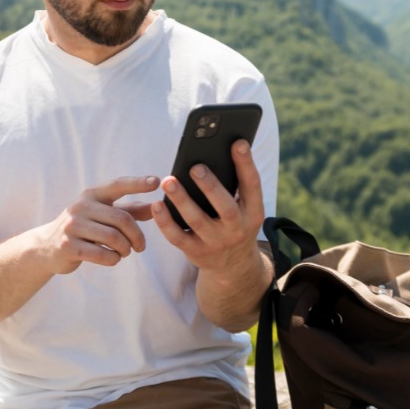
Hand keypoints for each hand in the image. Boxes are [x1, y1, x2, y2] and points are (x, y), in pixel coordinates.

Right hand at [38, 176, 158, 272]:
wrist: (47, 247)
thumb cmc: (85, 228)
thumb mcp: (104, 214)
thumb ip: (130, 210)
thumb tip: (156, 207)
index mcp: (92, 195)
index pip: (118, 185)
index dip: (137, 183)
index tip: (157, 181)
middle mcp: (81, 206)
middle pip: (122, 219)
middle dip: (136, 236)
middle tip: (140, 246)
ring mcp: (72, 226)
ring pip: (114, 238)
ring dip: (126, 249)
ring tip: (125, 252)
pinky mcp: (68, 246)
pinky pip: (102, 254)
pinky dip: (114, 259)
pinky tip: (113, 259)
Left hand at [152, 140, 264, 273]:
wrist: (233, 266)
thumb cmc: (235, 223)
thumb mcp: (245, 208)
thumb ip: (235, 185)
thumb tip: (216, 152)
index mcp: (253, 212)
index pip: (252, 185)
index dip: (246, 164)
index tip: (238, 142)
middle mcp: (237, 229)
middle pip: (225, 208)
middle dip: (210, 186)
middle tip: (195, 167)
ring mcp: (216, 243)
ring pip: (197, 221)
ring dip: (181, 200)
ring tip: (168, 181)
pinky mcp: (195, 252)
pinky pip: (177, 237)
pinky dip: (165, 222)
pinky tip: (156, 205)